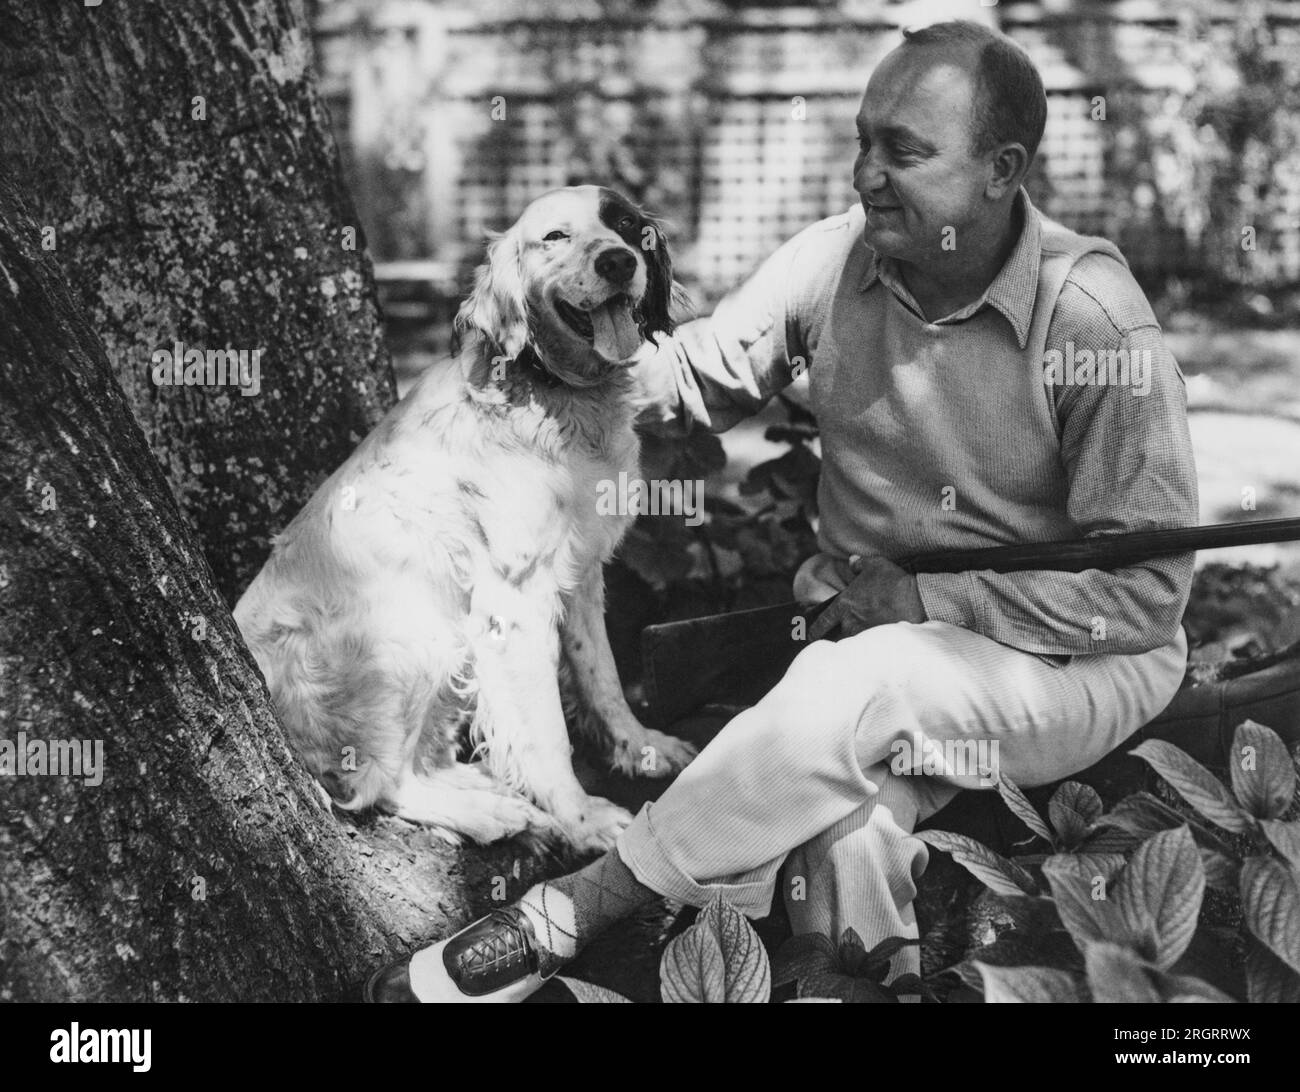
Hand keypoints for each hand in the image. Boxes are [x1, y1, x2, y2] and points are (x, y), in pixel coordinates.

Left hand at [807, 554, 925, 640]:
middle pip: (838, 635)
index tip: (809, 636)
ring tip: (859, 638)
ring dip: (854, 639)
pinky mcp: (879, 640)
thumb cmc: (893, 581)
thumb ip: (860, 564)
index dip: (814, 630)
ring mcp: (865, 632)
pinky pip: (868, 645)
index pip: (823, 622)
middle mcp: (851, 621)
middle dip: (837, 636)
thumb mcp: (875, 565)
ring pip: (853, 641)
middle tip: (837, 637)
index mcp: (844, 604)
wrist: (916, 599)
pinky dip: (869, 644)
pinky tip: (874, 645)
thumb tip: (852, 561)